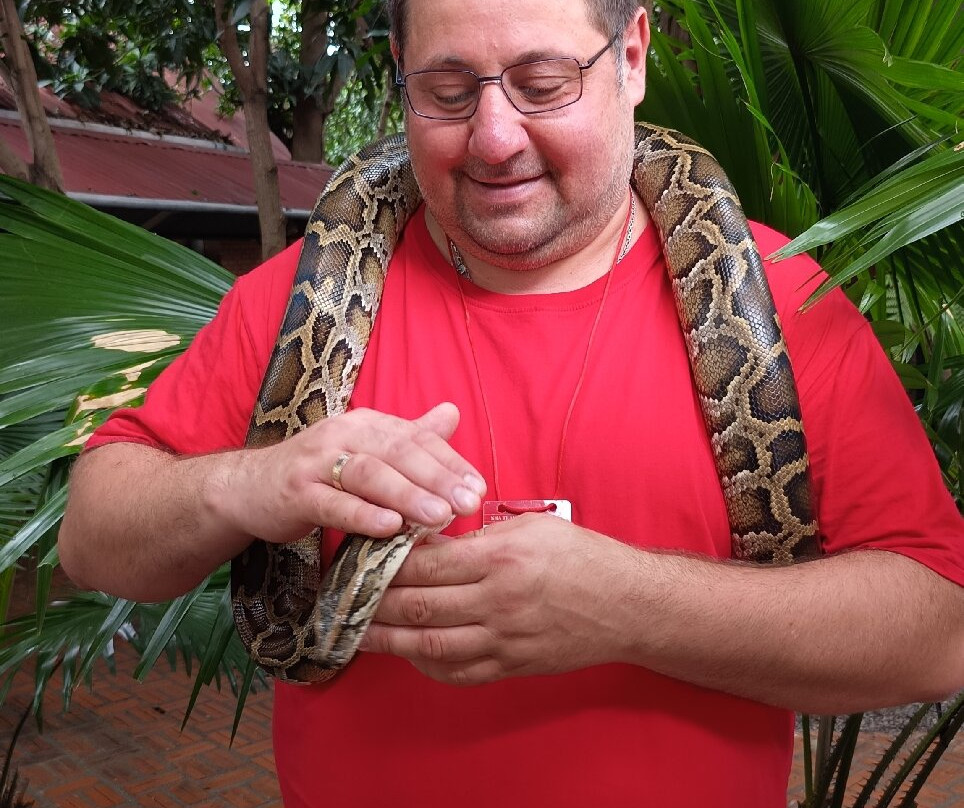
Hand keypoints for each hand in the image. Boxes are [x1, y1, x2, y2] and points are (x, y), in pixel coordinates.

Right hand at [214, 402, 485, 543]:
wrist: (248, 488)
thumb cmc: (317, 472)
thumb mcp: (365, 449)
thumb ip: (409, 435)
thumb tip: (453, 413)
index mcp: (366, 424)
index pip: (417, 438)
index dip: (450, 463)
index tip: (480, 488)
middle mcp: (343, 434)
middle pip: (398, 452)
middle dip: (437, 478)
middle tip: (470, 503)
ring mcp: (316, 462)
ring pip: (369, 475)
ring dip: (407, 496)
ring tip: (439, 516)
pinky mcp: (295, 492)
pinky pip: (332, 504)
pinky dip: (362, 515)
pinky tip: (389, 530)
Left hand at [362, 513, 636, 684]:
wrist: (628, 604)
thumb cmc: (582, 557)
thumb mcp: (533, 527)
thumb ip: (482, 535)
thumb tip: (436, 540)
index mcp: (500, 559)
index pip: (426, 563)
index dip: (388, 562)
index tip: (364, 556)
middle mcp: (497, 602)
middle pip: (418, 606)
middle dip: (374, 602)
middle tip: (344, 597)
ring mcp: (503, 640)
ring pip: (429, 645)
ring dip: (387, 640)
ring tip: (358, 631)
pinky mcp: (511, 666)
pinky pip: (458, 672)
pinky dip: (427, 665)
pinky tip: (408, 654)